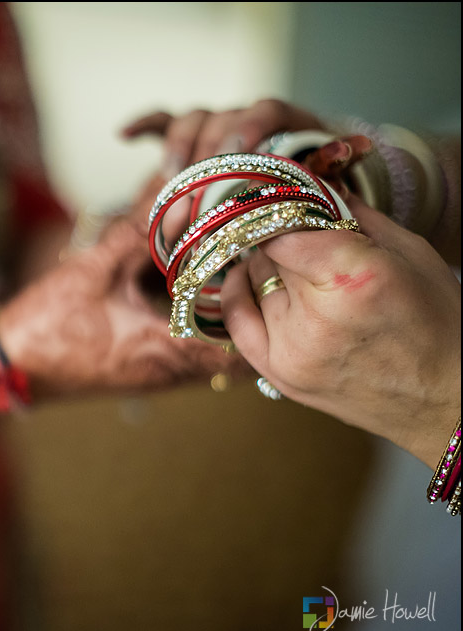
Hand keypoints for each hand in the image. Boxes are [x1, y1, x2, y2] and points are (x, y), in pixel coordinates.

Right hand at [0, 175, 247, 395]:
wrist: (13, 363)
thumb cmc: (50, 322)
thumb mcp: (97, 266)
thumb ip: (142, 227)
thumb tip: (177, 185)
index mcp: (167, 348)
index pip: (241, 337)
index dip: (256, 300)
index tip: (259, 264)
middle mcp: (173, 370)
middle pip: (239, 351)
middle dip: (249, 309)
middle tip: (254, 263)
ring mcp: (161, 375)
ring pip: (218, 354)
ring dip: (227, 318)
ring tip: (229, 272)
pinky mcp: (148, 371)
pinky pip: (193, 352)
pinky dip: (202, 324)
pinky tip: (194, 289)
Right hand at [123, 99, 374, 249]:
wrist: (294, 178)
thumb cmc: (308, 185)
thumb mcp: (326, 181)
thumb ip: (334, 167)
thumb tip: (354, 149)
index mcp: (282, 121)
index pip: (264, 111)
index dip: (249, 128)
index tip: (239, 152)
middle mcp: (244, 117)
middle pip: (219, 120)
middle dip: (204, 159)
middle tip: (196, 195)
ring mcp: (214, 125)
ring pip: (190, 121)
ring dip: (178, 149)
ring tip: (170, 181)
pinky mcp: (189, 138)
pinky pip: (162, 122)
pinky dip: (144, 126)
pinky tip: (123, 136)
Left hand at [220, 197, 461, 467]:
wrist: (446, 399)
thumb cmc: (440, 323)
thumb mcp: (410, 253)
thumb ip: (354, 215)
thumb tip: (315, 184)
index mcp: (353, 276)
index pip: (281, 226)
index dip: (285, 212)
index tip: (291, 205)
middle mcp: (316, 315)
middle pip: (267, 252)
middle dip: (284, 240)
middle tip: (306, 240)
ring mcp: (292, 350)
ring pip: (252, 281)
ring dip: (269, 268)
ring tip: (300, 270)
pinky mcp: (279, 375)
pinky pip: (234, 321)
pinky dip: (236, 294)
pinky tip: (245, 279)